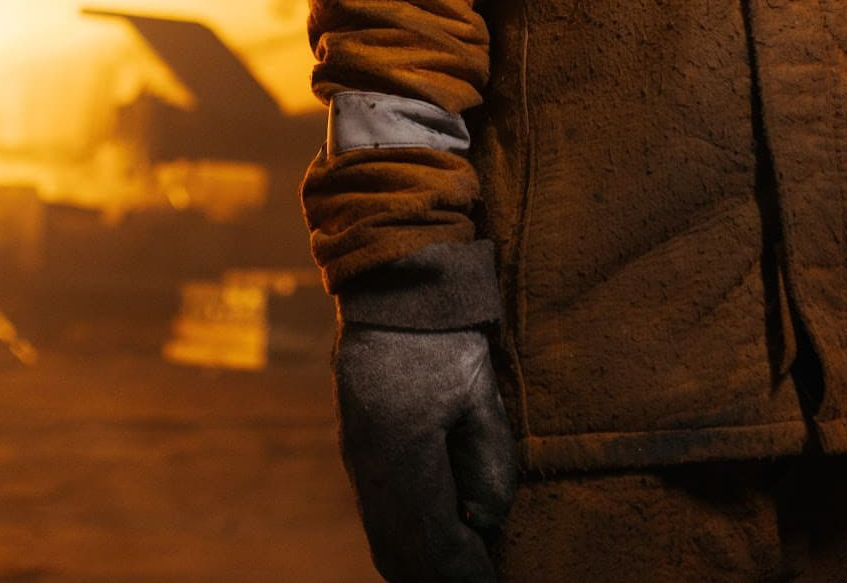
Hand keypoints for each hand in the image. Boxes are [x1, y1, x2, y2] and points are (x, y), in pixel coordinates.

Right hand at [335, 324, 517, 582]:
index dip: (465, 572)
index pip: (436, 538)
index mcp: (402, 451)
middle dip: (438, 578)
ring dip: (418, 566)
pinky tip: (429, 546)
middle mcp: (370, 465)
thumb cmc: (447, 338)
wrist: (396, 292)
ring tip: (456, 575)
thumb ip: (490, 463)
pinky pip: (377, 515)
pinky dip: (402, 543)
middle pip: (401, 552)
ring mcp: (357, 459)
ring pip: (384, 540)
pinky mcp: (356, 449)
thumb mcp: (481, 393)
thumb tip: (484, 521)